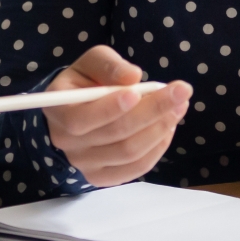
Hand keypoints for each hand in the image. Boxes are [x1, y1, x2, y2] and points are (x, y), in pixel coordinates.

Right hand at [40, 45, 191, 187]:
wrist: (79, 110)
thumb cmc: (86, 81)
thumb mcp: (92, 62)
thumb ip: (109, 65)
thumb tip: (133, 76)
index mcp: (58, 111)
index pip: (81, 118)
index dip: (110, 108)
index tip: (137, 91)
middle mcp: (67, 143)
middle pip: (115, 135)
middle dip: (153, 111)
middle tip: (181, 92)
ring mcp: (85, 164)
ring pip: (130, 153)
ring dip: (161, 128)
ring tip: (179, 106)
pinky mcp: (103, 177)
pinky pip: (137, 168)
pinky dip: (158, 147)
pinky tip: (168, 126)